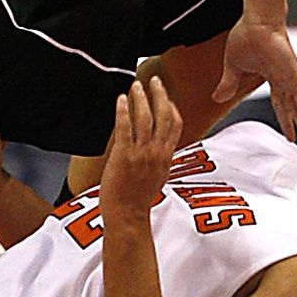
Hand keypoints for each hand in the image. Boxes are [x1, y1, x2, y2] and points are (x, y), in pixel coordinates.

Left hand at [100, 76, 183, 221]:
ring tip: (135, 85)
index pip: (176, 124)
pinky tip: (120, 100)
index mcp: (167, 156)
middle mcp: (157, 152)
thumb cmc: (138, 200)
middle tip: (154, 80)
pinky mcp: (124, 155)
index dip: (172, 106)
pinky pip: (125, 128)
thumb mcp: (157, 176)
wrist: (128, 216)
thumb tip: (157, 146)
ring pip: (145, 117)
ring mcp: (141, 153)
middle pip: (164, 115)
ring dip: (141, 98)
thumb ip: (159, 158)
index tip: (166, 95)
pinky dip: (123, 111)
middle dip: (160, 94)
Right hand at [213, 16, 296, 151]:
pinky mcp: (295, 79)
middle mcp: (287, 81)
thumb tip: (217, 98)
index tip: (290, 135)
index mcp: (274, 78)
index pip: (282, 105)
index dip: (287, 120)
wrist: (256, 23)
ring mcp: (293, 80)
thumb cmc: (247, 36)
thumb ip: (228, 83)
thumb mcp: (233, 66)